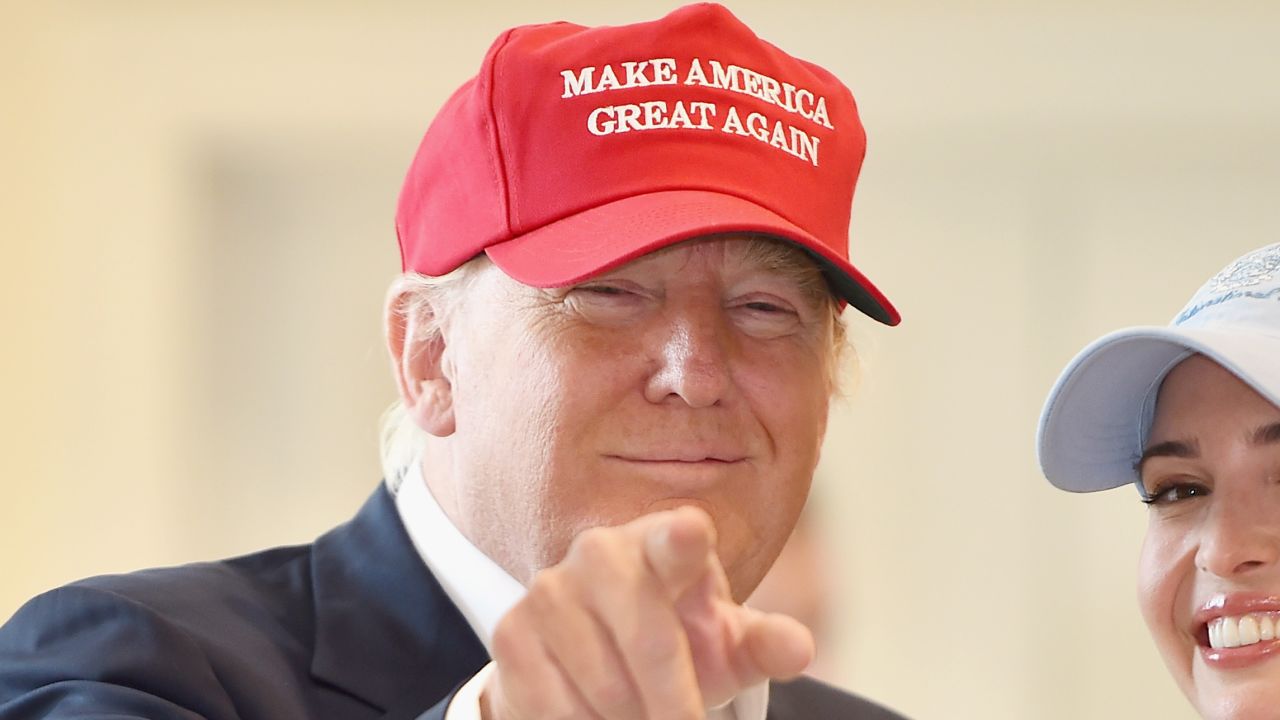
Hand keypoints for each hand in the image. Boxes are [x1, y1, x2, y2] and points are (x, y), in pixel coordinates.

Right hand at [481, 506, 813, 719]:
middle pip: (651, 641)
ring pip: (607, 689)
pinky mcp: (512, 634)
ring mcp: (550, 591)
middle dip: (677, 707)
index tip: (692, 533)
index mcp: (664, 543)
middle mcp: (601, 553)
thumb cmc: (674, 642)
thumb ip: (760, 645)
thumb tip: (798, 646)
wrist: (593, 659)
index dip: (683, 539)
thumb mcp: (722, 646)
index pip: (677, 539)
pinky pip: (558, 709)